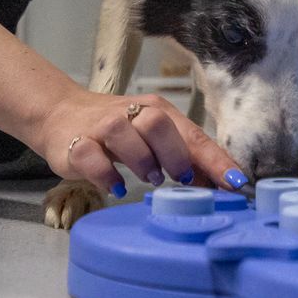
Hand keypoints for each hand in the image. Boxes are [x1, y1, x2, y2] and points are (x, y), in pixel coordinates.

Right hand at [36, 89, 245, 196]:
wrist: (62, 115)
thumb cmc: (119, 132)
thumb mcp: (154, 139)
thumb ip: (184, 157)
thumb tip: (220, 183)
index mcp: (156, 110)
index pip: (192, 134)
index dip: (215, 159)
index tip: (235, 182)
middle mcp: (130, 114)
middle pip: (158, 122)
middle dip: (175, 153)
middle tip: (182, 178)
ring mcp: (100, 127)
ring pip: (122, 132)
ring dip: (141, 159)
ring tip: (150, 178)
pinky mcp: (74, 143)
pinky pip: (89, 155)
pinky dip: (105, 174)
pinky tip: (115, 187)